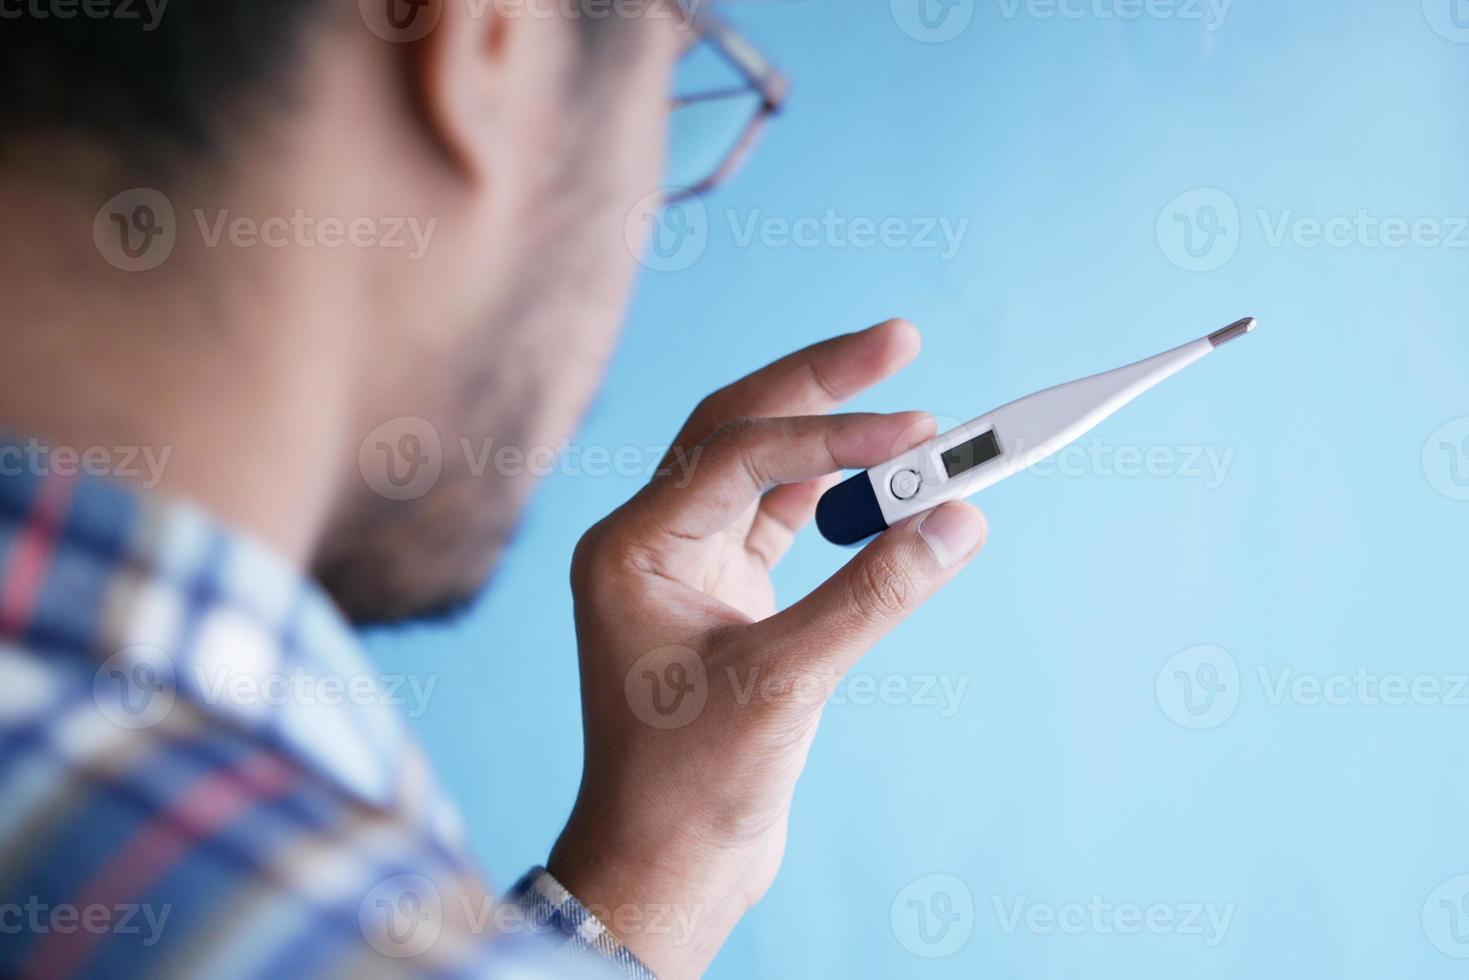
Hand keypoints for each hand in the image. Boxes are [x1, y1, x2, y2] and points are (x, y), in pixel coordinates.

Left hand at [547, 320, 987, 976]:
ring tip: (906, 407)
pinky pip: (779, 518)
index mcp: (632, 549)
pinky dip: (832, 495)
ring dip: (830, 434)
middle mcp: (649, 542)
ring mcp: (685, 566)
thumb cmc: (693, 785)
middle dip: (818, 382)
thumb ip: (874, 593)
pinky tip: (879, 475)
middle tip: (897, 338)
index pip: (738, 454)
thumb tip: (958, 519)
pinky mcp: (723, 595)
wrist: (665, 863)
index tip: (918, 429)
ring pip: (759, 467)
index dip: (832, 432)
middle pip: (736, 427)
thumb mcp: (787, 682)